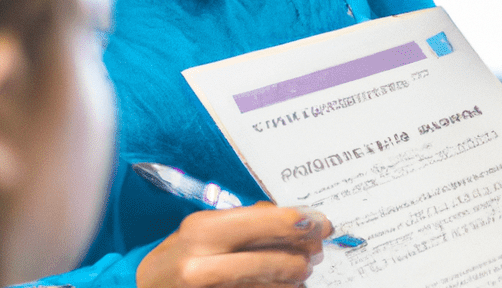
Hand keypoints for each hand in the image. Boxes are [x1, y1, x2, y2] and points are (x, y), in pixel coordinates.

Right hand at [136, 202, 332, 287]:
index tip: (321, 223)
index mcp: (202, 231)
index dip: (298, 222)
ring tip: (300, 271)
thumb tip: (294, 221)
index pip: (263, 222)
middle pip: (270, 260)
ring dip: (292, 278)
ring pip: (267, 284)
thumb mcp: (204, 228)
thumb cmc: (179, 255)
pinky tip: (284, 285)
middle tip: (316, 251)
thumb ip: (245, 222)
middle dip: (301, 257)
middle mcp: (200, 264)